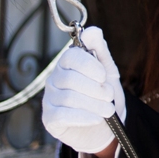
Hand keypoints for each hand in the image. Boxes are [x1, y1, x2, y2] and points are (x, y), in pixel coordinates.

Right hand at [42, 26, 125, 154]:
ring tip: (108, 109)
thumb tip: (93, 30)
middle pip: (71, 79)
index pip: (71, 57)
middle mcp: (54, 79)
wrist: (105, 127)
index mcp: (67, 63)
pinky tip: (96, 118)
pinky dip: (83, 117)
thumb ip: (100, 50)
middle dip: (95, 88)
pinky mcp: (49, 119)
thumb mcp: (108, 71)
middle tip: (109, 95)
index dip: (89, 65)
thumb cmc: (104, 95)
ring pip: (69, 98)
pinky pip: (63, 115)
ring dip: (94, 104)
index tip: (104, 76)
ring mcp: (49, 99)